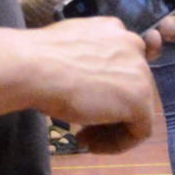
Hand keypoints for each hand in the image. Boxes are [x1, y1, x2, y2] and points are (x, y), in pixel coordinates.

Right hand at [31, 20, 163, 149]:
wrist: (33, 68)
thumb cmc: (39, 59)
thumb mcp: (67, 50)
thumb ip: (88, 60)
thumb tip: (88, 79)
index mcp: (114, 29)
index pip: (124, 62)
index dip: (111, 85)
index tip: (91, 100)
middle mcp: (133, 45)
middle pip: (131, 86)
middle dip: (110, 109)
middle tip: (83, 125)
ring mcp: (141, 73)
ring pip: (137, 109)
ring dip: (112, 128)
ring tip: (84, 138)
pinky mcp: (139, 101)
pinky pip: (139, 131)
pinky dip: (118, 143)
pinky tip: (92, 145)